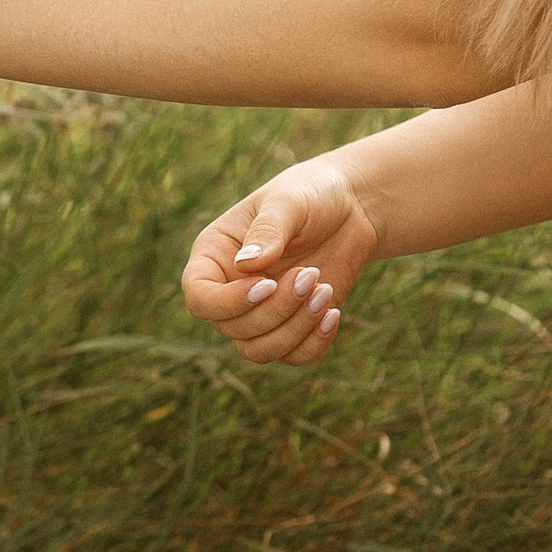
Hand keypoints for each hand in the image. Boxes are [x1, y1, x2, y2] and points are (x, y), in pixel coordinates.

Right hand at [180, 157, 378, 371]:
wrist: (352, 209)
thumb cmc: (312, 195)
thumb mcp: (289, 201)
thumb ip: (268, 229)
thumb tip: (246, 265)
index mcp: (214, 255)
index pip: (199, 297)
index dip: (227, 302)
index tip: (267, 284)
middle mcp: (229, 289)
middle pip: (233, 328)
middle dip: (276, 310)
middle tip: (312, 274)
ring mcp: (259, 312)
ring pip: (258, 350)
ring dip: (294, 330)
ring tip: (324, 290)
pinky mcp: (291, 326)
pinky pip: (291, 357)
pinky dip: (313, 343)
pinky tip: (333, 311)